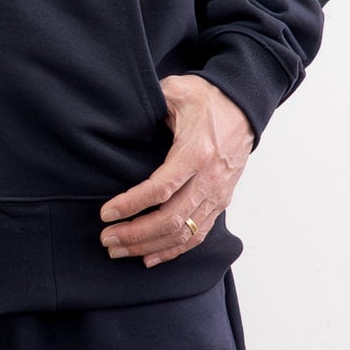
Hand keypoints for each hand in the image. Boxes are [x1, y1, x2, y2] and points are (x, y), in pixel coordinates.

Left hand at [98, 74, 254, 267]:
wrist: (244, 108)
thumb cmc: (207, 99)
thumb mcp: (178, 91)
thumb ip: (152, 101)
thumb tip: (121, 109)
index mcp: (196, 153)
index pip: (161, 189)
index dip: (132, 205)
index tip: (106, 214)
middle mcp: (209, 179)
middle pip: (170, 219)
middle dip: (135, 234)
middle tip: (106, 239)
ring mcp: (217, 194)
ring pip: (183, 232)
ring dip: (149, 246)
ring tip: (119, 250)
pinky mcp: (220, 202)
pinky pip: (198, 234)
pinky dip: (174, 250)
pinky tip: (149, 257)